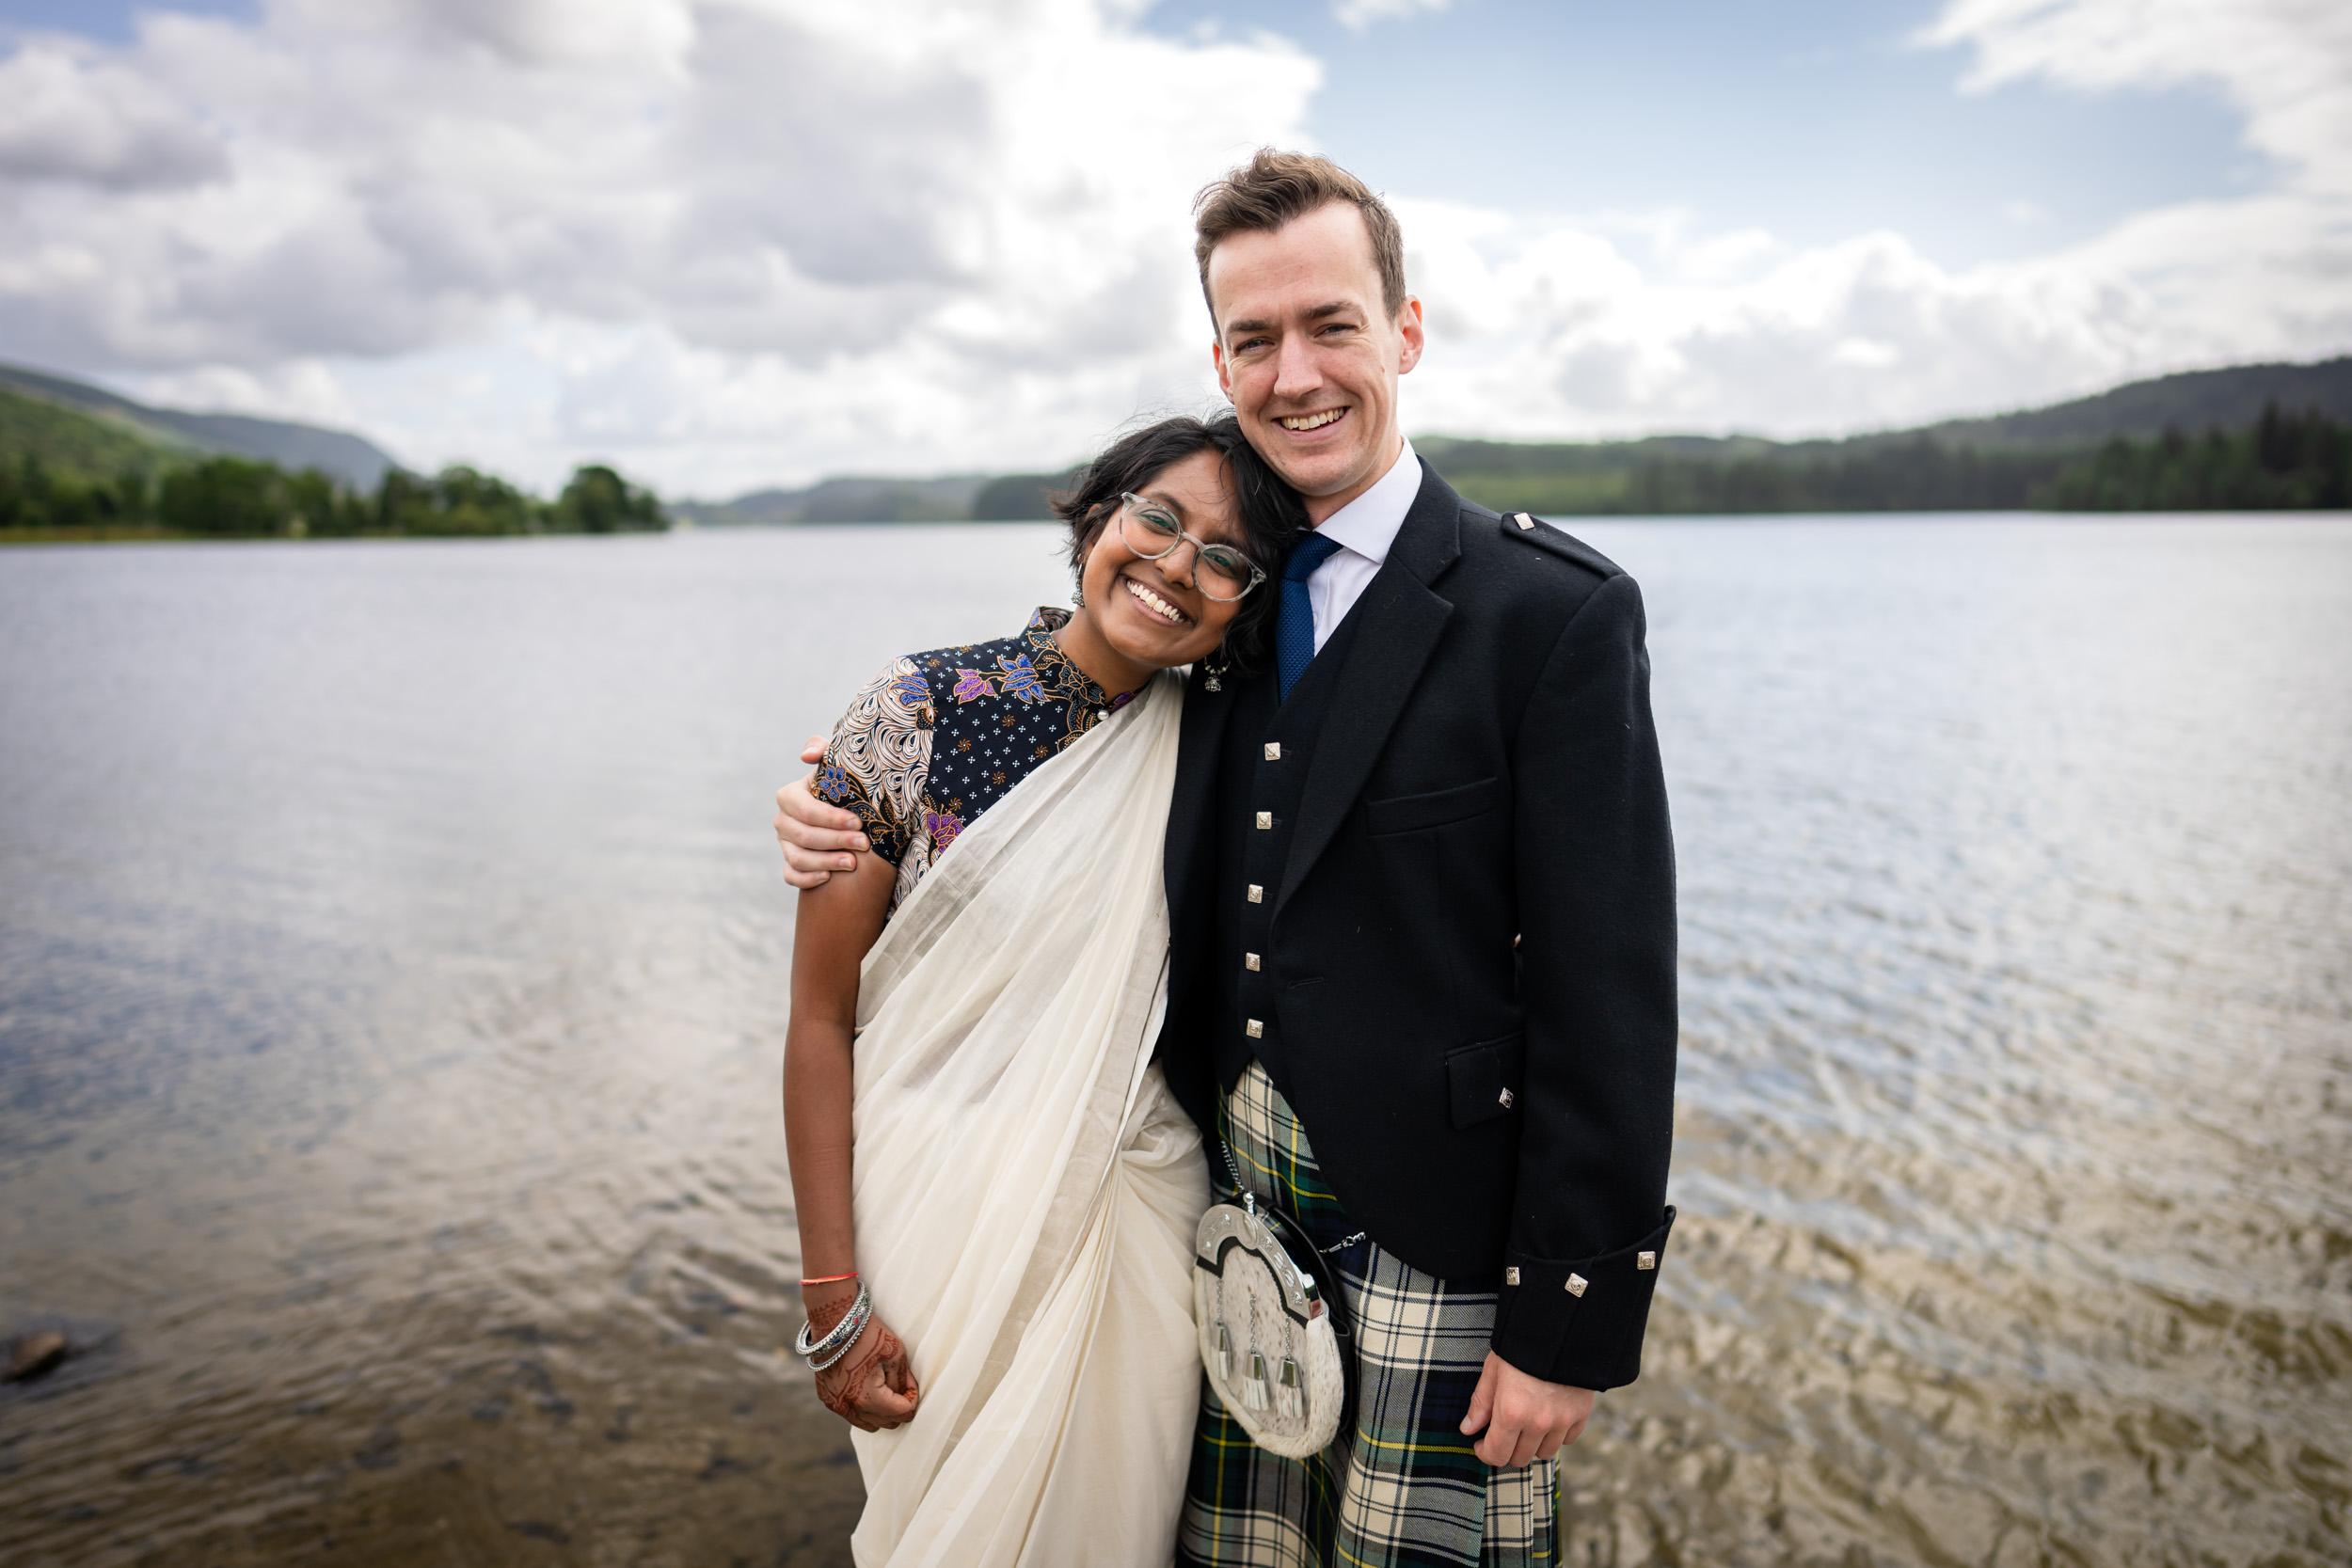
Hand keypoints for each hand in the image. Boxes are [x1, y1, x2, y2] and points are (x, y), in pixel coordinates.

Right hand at [774, 734, 869, 887]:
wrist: (843, 814)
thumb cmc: (840, 788)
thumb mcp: (833, 767)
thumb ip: (823, 751)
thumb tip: (806, 755)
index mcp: (789, 796)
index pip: (805, 809)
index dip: (831, 818)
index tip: (858, 822)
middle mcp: (783, 820)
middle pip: (804, 835)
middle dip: (836, 840)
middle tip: (864, 844)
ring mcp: (784, 844)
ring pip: (798, 858)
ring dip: (826, 861)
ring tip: (853, 863)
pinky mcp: (789, 863)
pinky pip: (791, 875)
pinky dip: (808, 879)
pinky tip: (828, 877)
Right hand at [806, 1295, 919, 1431]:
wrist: (832, 1321)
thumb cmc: (866, 1333)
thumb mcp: (895, 1352)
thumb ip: (903, 1379)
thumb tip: (905, 1393)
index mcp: (867, 1397)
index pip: (903, 1413)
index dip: (913, 1397)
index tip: (910, 1381)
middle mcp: (849, 1407)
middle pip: (887, 1423)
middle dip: (898, 1406)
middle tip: (899, 1382)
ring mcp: (835, 1405)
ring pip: (868, 1423)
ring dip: (881, 1411)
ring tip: (883, 1385)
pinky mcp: (826, 1399)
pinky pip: (851, 1414)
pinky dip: (863, 1406)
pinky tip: (867, 1385)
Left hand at [1459, 1351, 1593, 1466]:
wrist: (1560, 1328)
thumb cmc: (1520, 1347)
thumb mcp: (1493, 1370)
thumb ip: (1480, 1403)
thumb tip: (1467, 1429)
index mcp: (1511, 1412)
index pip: (1497, 1455)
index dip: (1485, 1453)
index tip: (1482, 1444)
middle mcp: (1537, 1423)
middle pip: (1520, 1458)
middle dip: (1508, 1449)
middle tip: (1504, 1432)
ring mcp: (1562, 1421)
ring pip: (1544, 1453)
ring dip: (1532, 1444)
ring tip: (1527, 1424)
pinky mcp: (1581, 1414)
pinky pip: (1567, 1440)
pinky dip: (1557, 1434)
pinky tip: (1549, 1417)